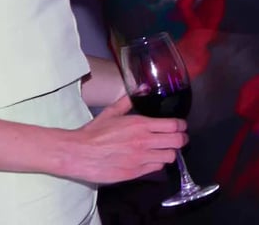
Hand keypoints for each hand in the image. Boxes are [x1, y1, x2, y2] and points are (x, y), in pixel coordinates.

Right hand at [66, 95, 186, 183]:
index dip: (181, 126)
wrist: (77, 154)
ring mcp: (139, 159)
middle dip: (181, 139)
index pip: (174, 125)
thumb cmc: (94, 133)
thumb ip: (130, 99)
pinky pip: (155, 169)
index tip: (181, 126)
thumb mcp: (113, 112)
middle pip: (177, 141)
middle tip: (179, 139)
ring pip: (169, 157)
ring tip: (165, 150)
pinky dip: (157, 164)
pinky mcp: (133, 173)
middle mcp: (143, 142)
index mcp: (141, 125)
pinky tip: (152, 159)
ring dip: (170, 153)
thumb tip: (143, 87)